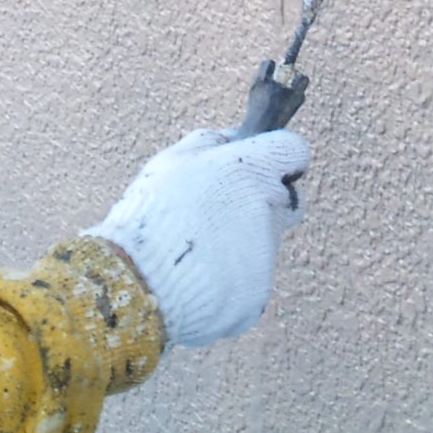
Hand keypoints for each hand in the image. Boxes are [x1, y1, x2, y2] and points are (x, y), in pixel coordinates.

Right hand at [87, 127, 309, 347]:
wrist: (138, 282)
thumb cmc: (152, 215)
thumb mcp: (173, 160)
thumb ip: (211, 141)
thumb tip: (233, 137)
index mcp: (253, 172)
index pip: (294, 151)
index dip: (276, 158)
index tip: (257, 168)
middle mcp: (271, 211)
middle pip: (284, 202)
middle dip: (259, 204)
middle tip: (217, 214)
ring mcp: (266, 257)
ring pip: (264, 243)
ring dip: (240, 242)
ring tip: (197, 250)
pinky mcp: (257, 295)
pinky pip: (249, 280)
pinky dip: (230, 278)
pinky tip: (197, 277)